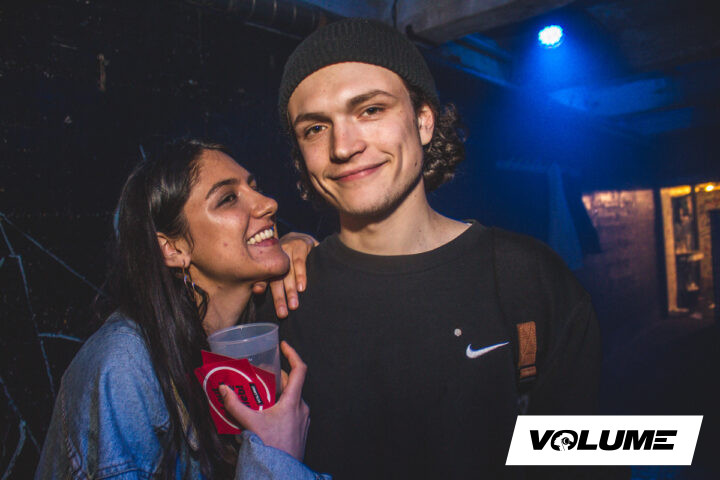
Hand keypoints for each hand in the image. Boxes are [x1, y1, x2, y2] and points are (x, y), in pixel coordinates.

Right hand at [220, 341, 309, 460]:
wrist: (282, 474)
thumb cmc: (271, 449)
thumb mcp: (250, 424)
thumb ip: (235, 405)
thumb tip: (224, 389)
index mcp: (294, 402)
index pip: (300, 369)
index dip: (292, 354)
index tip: (283, 345)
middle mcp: (302, 408)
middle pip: (291, 384)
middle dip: (275, 377)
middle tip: (258, 374)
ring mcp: (303, 419)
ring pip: (291, 398)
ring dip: (276, 393)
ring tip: (258, 394)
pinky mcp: (300, 429)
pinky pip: (291, 411)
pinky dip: (279, 406)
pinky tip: (265, 413)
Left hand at [252, 232, 317, 317]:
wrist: (302, 237)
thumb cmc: (288, 258)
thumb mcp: (278, 266)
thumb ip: (267, 278)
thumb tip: (256, 291)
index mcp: (268, 261)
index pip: (263, 275)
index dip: (261, 283)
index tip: (258, 293)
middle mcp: (276, 255)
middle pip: (276, 279)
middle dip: (279, 298)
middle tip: (282, 314)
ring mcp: (288, 249)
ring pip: (289, 273)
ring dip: (291, 290)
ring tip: (294, 305)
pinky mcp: (301, 245)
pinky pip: (300, 262)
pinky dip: (301, 276)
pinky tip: (302, 288)